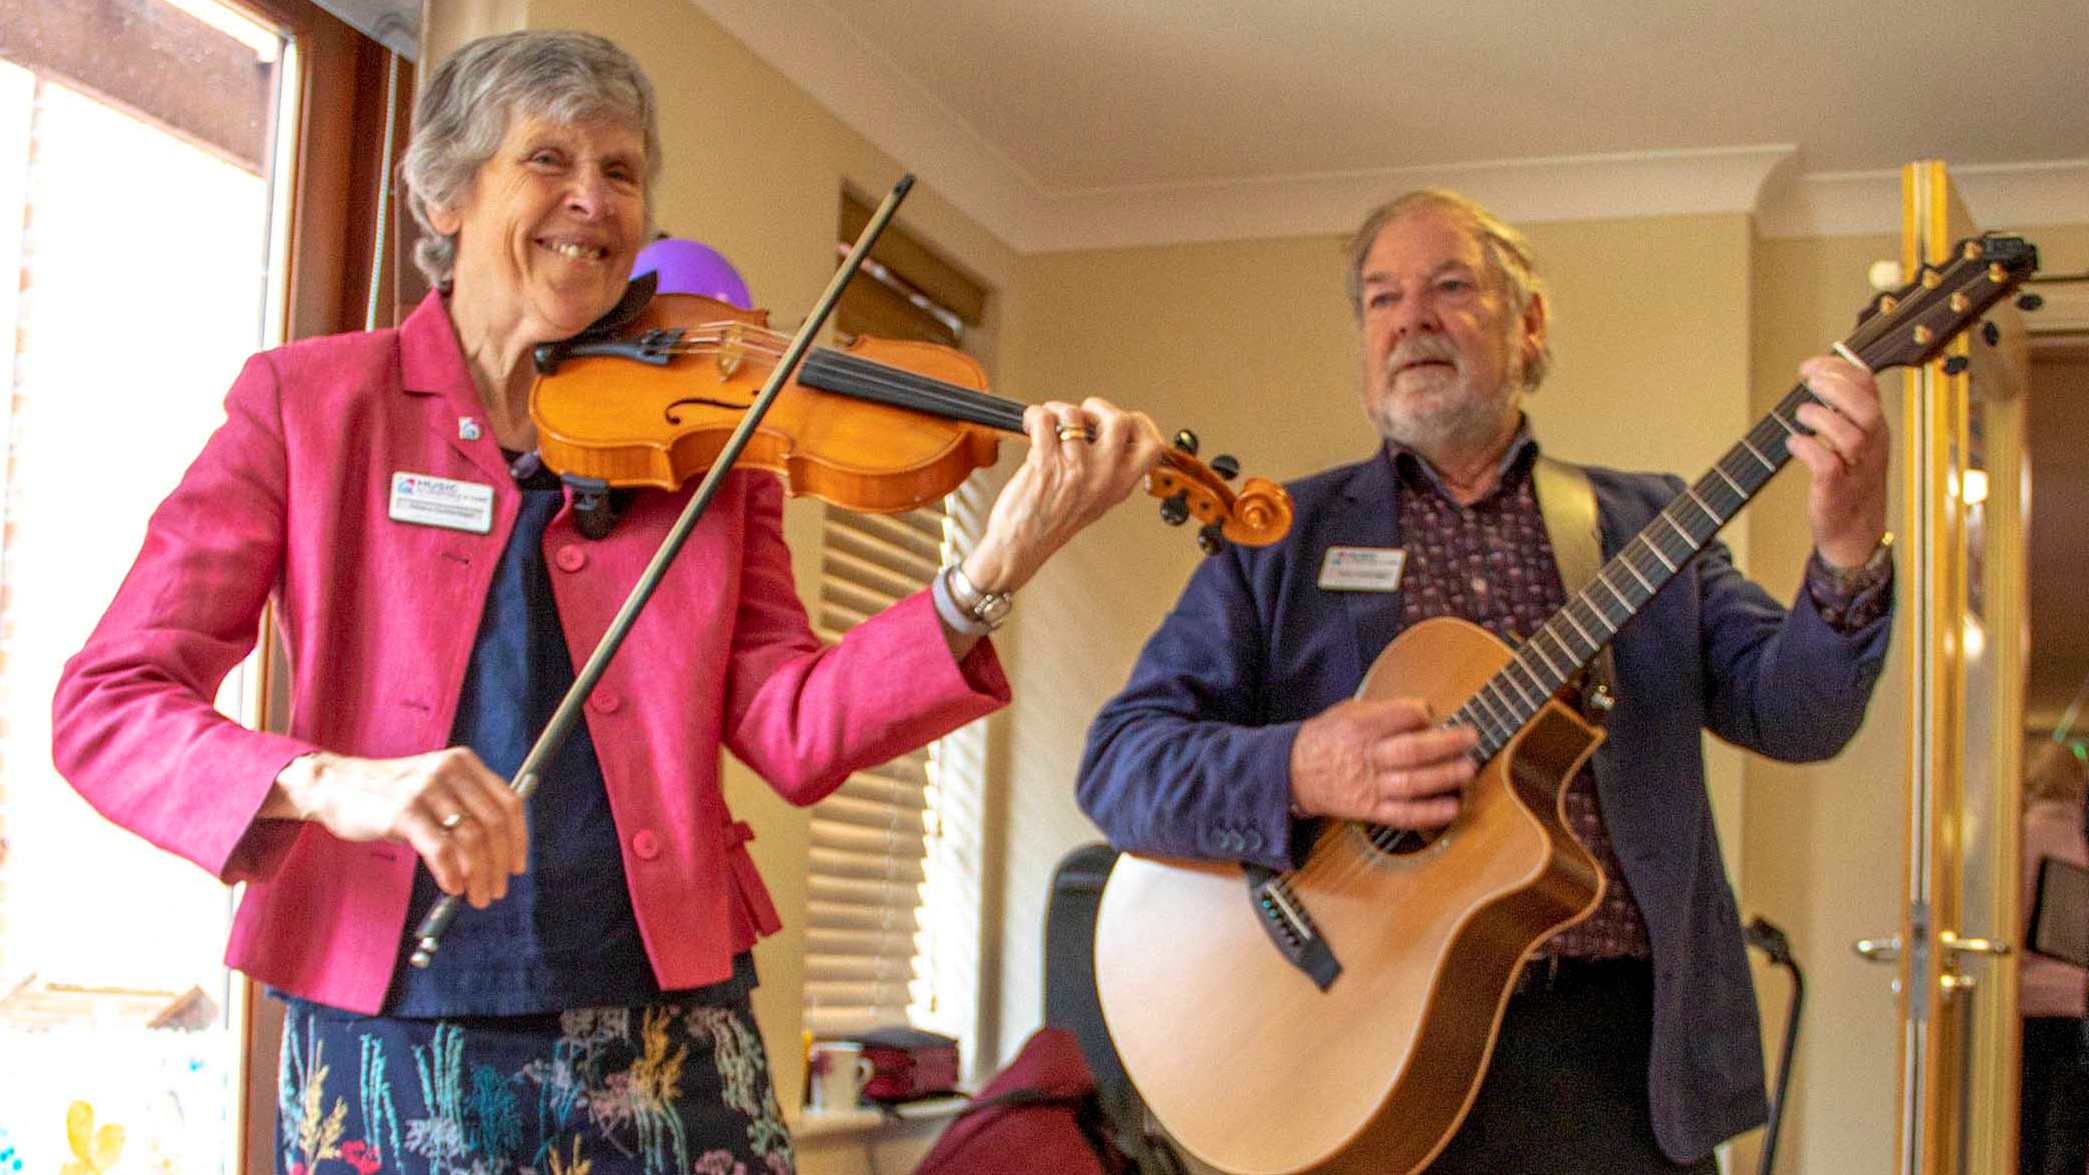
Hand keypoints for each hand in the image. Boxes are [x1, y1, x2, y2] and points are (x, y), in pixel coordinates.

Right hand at [268, 748, 527, 907]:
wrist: (335, 786)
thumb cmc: (388, 795)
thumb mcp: (434, 788)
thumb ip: (465, 809)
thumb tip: (498, 855)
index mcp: (463, 763)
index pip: (509, 802)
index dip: (518, 839)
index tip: (517, 867)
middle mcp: (449, 770)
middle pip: (494, 824)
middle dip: (499, 864)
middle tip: (496, 890)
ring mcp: (426, 789)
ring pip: (470, 839)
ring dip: (479, 875)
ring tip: (476, 896)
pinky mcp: (404, 810)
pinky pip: (440, 849)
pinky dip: (452, 873)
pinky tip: (452, 887)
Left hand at [959, 397, 1165, 594]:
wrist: (1021, 546)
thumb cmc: (1051, 526)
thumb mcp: (1096, 503)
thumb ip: (1109, 473)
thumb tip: (1107, 435)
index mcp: (1119, 486)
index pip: (1152, 447)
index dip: (1140, 424)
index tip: (1125, 418)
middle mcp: (1102, 478)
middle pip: (1120, 421)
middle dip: (1098, 407)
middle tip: (1083, 414)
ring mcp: (1075, 470)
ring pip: (1074, 415)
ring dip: (1057, 410)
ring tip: (1049, 421)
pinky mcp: (1046, 464)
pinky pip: (1044, 420)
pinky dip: (1035, 415)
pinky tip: (1032, 425)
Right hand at [1288, 698, 1477, 827]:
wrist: (1294, 773)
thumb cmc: (1325, 738)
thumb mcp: (1346, 711)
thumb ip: (1383, 711)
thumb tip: (1424, 712)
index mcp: (1359, 727)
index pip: (1399, 716)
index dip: (1421, 712)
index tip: (1431, 712)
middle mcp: (1365, 757)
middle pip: (1413, 750)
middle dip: (1447, 744)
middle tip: (1471, 737)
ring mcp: (1368, 785)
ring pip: (1412, 782)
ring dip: (1445, 777)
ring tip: (1469, 768)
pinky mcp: (1370, 809)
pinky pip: (1403, 814)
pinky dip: (1429, 813)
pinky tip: (1452, 807)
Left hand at [1790, 355, 1889, 567]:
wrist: (1854, 535)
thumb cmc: (1848, 484)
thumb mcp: (1853, 442)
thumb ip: (1841, 412)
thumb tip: (1813, 379)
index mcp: (1876, 429)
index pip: (1869, 387)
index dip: (1840, 369)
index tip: (1811, 366)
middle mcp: (1872, 447)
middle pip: (1866, 408)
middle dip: (1835, 388)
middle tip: (1808, 383)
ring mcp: (1856, 471)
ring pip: (1851, 436)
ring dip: (1821, 418)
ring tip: (1800, 416)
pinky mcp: (1836, 492)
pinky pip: (1827, 466)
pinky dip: (1807, 449)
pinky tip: (1793, 442)